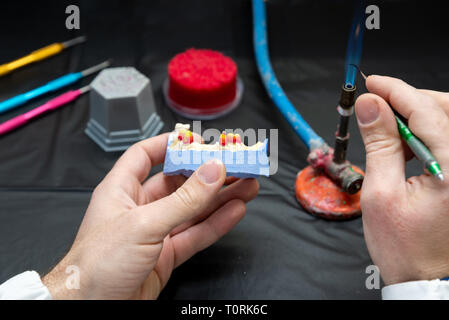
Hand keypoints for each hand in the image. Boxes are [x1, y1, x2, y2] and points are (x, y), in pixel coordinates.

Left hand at [42, 133, 258, 298]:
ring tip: (247, 185)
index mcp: (121, 190)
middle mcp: (139, 208)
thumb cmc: (96, 265)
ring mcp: (155, 232)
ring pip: (193, 209)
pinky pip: (196, 234)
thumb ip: (183, 199)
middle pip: (179, 183)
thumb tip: (212, 171)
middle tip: (235, 166)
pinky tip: (235, 211)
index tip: (198, 140)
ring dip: (220, 198)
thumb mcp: (144, 224)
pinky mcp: (166, 255)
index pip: (146, 155)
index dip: (171, 144)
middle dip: (208, 174)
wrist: (90, 310)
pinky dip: (216, 223)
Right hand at [355, 75, 448, 284]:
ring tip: (388, 129)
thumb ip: (379, 144)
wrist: (428, 279)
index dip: (396, 91)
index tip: (372, 83)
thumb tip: (371, 106)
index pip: (427, 112)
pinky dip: (427, 134)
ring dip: (419, 116)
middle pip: (446, 109)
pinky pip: (448, 141)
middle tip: (378, 104)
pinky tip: (406, 146)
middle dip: (411, 99)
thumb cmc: (404, 247)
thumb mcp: (380, 194)